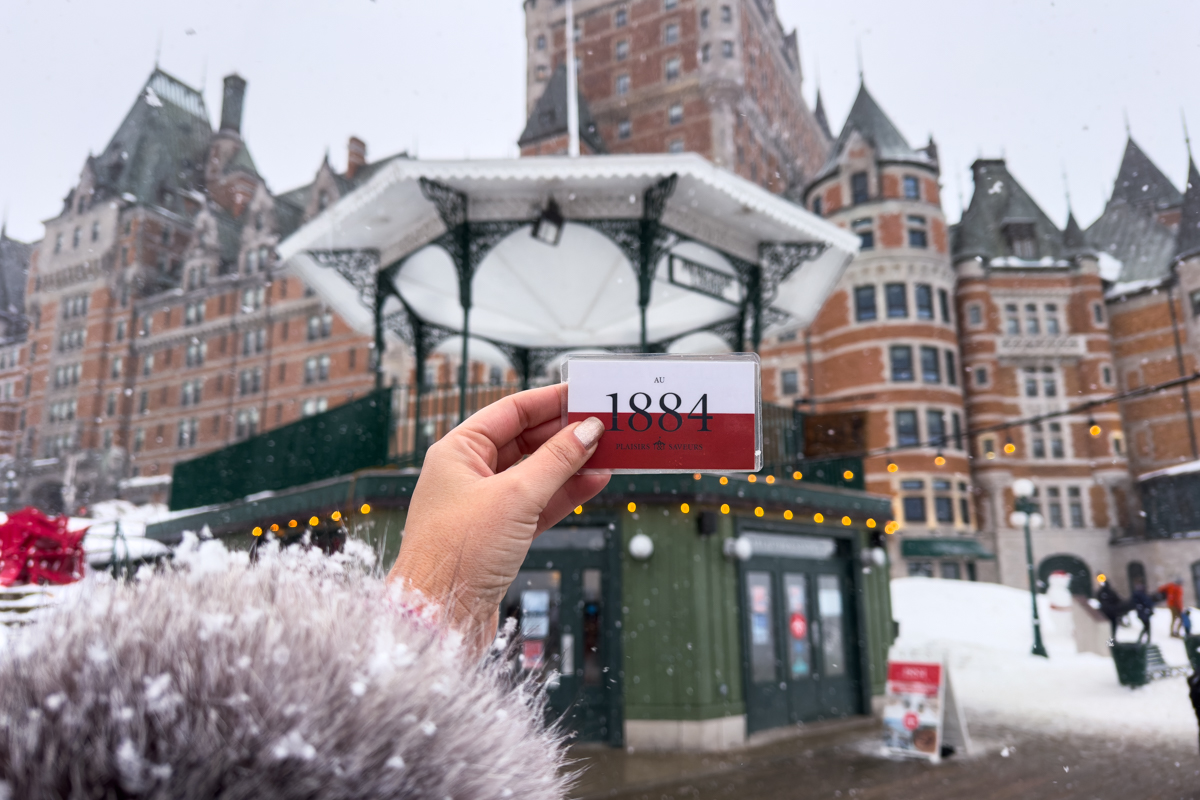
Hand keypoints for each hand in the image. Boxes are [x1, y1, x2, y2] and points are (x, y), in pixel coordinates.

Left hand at [387, 384, 608, 654]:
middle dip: (564, 433)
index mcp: (457, 452)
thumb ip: (556, 460)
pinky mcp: (500, 535)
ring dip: (571, 464)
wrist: (438, 617)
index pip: (509, 411)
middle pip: (524, 441)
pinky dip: (566, 494)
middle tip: (603, 425)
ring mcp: (484, 506)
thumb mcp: (515, 497)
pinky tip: (595, 482)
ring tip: (608, 452)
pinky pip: (539, 504)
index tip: (583, 394)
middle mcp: (468, 474)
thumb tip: (587, 430)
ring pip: (535, 474)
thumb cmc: (458, 552)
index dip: (549, 401)